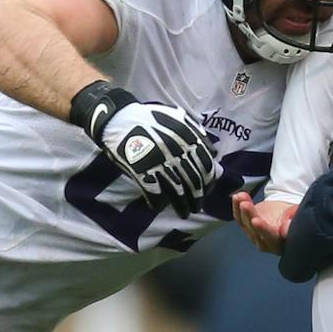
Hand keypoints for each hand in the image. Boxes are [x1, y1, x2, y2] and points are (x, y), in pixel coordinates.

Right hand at [98, 101, 217, 214]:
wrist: (118, 119)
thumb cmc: (149, 118)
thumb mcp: (178, 118)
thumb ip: (197, 133)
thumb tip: (214, 154)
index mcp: (187, 137)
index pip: (206, 166)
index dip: (209, 182)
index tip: (208, 190)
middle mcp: (176, 151)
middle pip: (194, 182)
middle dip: (197, 198)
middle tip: (197, 207)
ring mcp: (160, 163)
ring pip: (177, 191)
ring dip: (183, 206)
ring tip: (184, 213)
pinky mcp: (142, 172)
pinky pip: (155, 194)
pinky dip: (158, 204)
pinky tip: (159, 207)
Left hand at [232, 191, 295, 254]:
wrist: (286, 216)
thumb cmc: (293, 217)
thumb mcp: (297, 216)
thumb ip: (292, 222)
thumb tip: (286, 229)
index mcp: (280, 244)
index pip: (270, 238)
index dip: (263, 229)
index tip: (256, 220)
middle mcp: (265, 243)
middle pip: (255, 229)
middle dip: (249, 215)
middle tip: (245, 204)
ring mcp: (254, 235)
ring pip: (245, 223)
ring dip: (241, 209)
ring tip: (241, 196)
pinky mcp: (247, 226)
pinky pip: (239, 217)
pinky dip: (236, 206)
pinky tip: (236, 197)